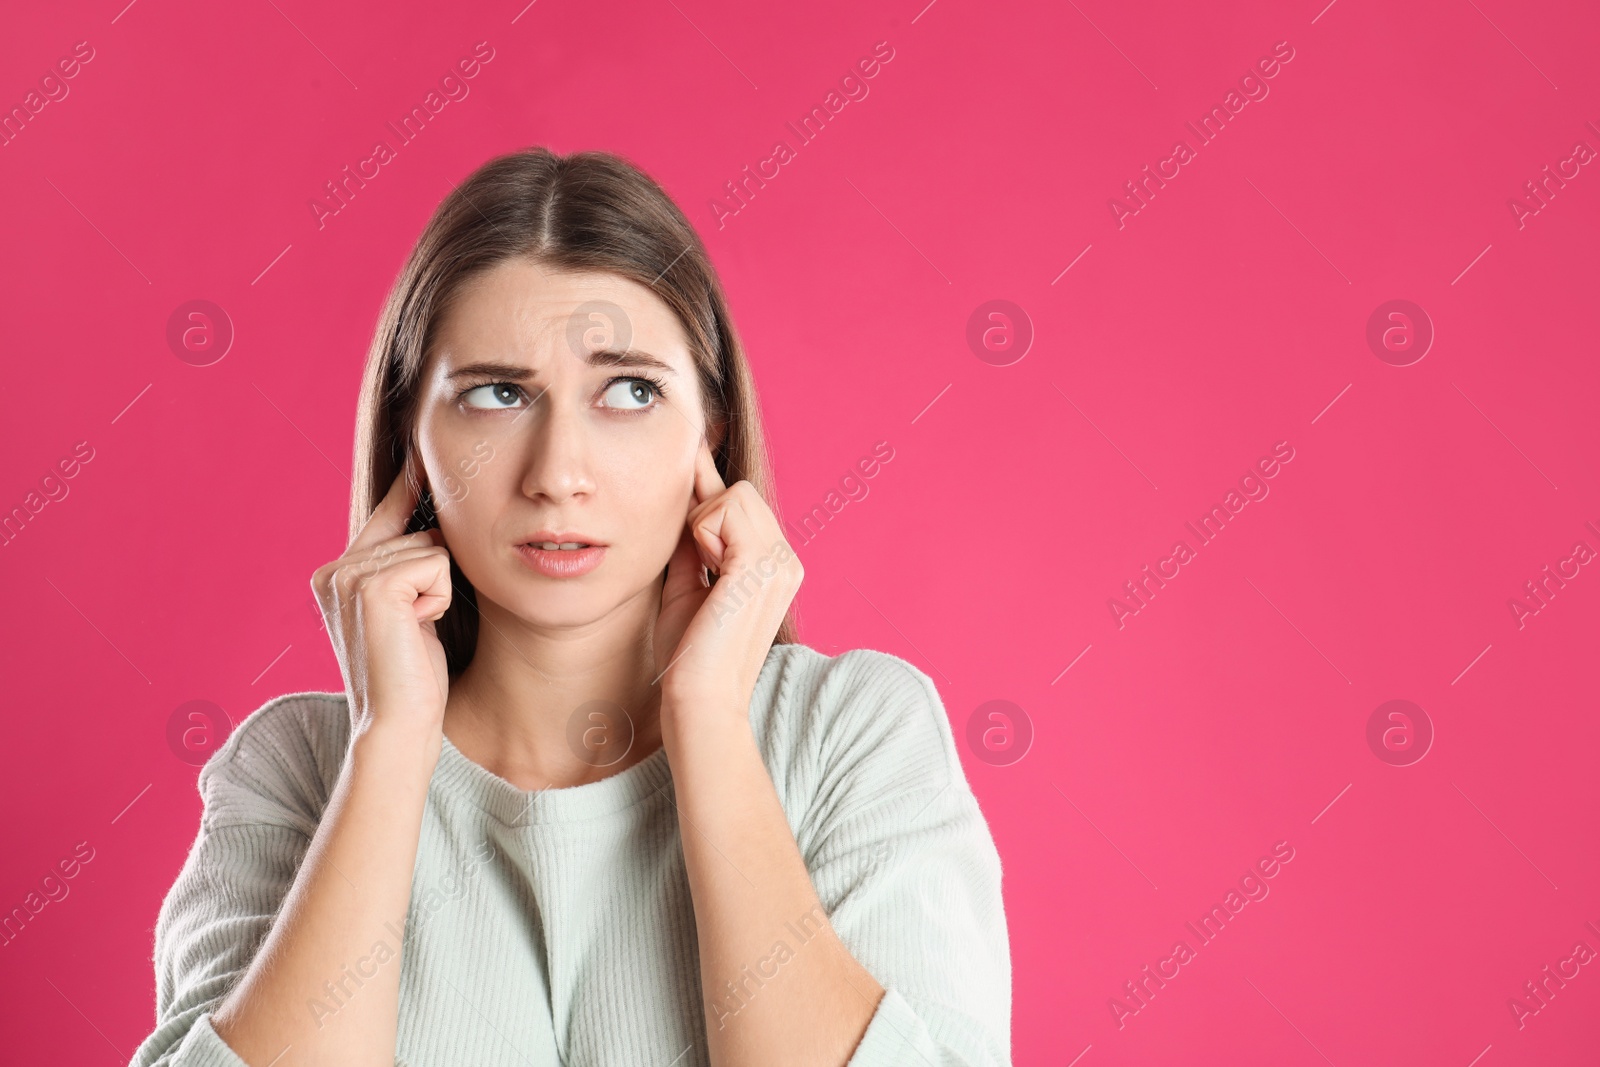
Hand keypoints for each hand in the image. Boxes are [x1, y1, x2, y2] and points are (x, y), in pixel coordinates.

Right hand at [310, 455, 454, 737]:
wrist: (398, 725)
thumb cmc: (412, 675)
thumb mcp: (407, 611)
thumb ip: (406, 567)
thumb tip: (434, 521)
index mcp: (333, 573)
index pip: (384, 515)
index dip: (408, 489)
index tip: (421, 452)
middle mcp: (332, 569)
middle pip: (418, 533)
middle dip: (435, 578)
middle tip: (415, 626)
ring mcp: (348, 576)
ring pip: (430, 548)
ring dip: (438, 592)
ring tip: (413, 631)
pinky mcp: (372, 587)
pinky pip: (436, 564)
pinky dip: (440, 598)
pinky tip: (418, 629)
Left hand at [652, 436, 802, 725]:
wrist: (699, 700)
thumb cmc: (689, 655)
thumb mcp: (688, 585)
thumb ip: (692, 544)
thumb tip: (684, 499)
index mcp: (775, 566)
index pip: (741, 506)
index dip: (709, 484)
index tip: (694, 449)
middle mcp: (786, 560)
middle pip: (739, 491)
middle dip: (705, 516)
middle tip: (700, 568)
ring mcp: (780, 561)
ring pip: (734, 494)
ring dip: (704, 526)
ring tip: (706, 575)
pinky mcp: (762, 565)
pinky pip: (723, 511)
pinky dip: (703, 535)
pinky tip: (709, 572)